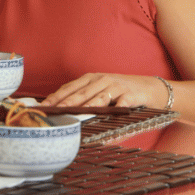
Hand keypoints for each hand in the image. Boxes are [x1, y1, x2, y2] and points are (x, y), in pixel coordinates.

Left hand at [40, 72, 165, 108]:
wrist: (151, 89)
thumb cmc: (121, 93)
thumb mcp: (101, 93)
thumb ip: (85, 100)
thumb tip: (64, 114)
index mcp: (91, 79)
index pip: (69, 88)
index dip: (55, 97)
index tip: (43, 107)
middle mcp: (101, 80)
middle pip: (80, 93)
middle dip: (65, 103)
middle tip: (53, 112)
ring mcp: (116, 86)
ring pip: (98, 97)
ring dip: (87, 106)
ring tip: (75, 115)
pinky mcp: (131, 95)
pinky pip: (121, 104)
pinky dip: (115, 110)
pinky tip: (109, 116)